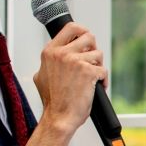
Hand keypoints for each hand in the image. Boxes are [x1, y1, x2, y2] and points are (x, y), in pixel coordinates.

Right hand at [31, 20, 104, 134]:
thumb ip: (49, 62)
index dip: (82, 31)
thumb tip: (55, 56)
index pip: (70, 28)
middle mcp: (62, 53)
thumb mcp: (41, 76)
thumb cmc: (53, 101)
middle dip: (94, 47)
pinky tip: (98, 87)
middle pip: (88, 36)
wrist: (58, 117)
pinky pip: (103, 70)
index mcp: (50, 52)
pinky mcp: (88, 72)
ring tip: (93, 78)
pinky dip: (104, 80)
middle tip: (93, 59)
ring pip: (98, 54)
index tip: (87, 40)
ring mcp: (75, 61)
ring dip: (99, 66)